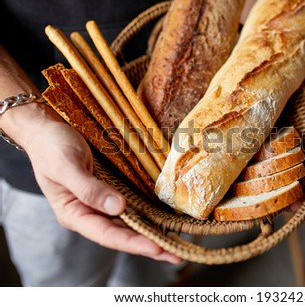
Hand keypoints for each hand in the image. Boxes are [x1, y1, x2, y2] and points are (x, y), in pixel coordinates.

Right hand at [25, 116, 181, 263]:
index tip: (157, 248)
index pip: (108, 234)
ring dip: (153, 233)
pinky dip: (148, 215)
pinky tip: (164, 221)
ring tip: (177, 245)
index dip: (134, 243)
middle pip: (123, 235)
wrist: (46, 129)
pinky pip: (132, 207)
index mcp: (74, 214)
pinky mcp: (110, 190)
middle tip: (177, 256)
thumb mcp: (65, 166)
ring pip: (130, 224)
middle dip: (150, 246)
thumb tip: (118, 208)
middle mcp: (90, 213)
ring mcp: (101, 203)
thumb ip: (89, 189)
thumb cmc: (51, 147)